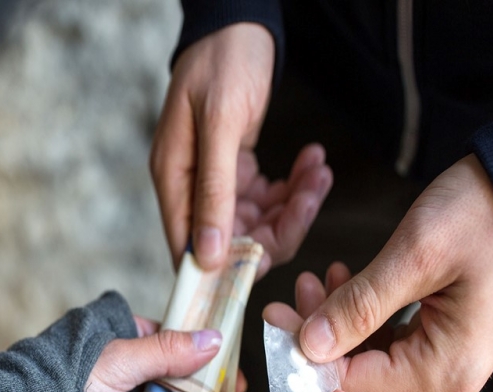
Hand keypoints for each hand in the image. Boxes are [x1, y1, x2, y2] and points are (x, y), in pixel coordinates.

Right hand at [150, 23, 331, 270]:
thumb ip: (213, 191)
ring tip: (317, 171)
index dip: (227, 266)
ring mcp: (216, 180)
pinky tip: (311, 163)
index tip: (269, 262)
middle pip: (234, 239)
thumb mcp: (220, 124)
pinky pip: (269, 197)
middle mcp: (191, 187)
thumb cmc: (223, 63)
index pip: (190, 248)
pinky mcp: (238, 169)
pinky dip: (293, 186)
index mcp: (175, 180)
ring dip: (295, 204)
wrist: (240, 24)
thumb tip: (207, 254)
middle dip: (279, 226)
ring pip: (258, 221)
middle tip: (310, 196)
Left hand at [295, 155, 492, 391]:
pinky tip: (341, 282)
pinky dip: (358, 316)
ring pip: (368, 359)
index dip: (306, 358)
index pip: (354, 385)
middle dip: (317, 341)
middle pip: (359, 377)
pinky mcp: (442, 336)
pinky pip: (386, 340)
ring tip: (315, 280)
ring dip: (334, 324)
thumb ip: (358, 306)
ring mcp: (447, 357)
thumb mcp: (415, 257)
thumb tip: (309, 345)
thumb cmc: (484, 214)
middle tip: (289, 299)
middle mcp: (448, 373)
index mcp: (446, 367)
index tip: (275, 321)